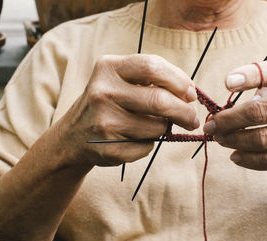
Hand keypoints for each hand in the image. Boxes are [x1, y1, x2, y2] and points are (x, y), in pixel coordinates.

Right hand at [57, 54, 199, 166]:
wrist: (74, 135)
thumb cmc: (110, 102)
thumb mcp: (122, 80)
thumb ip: (153, 80)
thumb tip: (191, 92)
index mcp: (109, 68)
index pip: (153, 67)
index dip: (179, 80)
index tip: (191, 94)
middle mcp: (103, 92)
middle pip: (160, 100)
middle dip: (185, 112)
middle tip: (192, 119)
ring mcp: (104, 121)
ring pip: (158, 127)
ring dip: (165, 128)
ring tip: (153, 126)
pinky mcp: (108, 147)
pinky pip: (147, 147)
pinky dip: (150, 144)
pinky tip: (135, 139)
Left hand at [204, 60, 266, 170]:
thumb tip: (233, 105)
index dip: (250, 76)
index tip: (227, 82)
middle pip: (260, 113)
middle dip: (228, 120)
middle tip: (211, 125)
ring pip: (263, 139)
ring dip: (234, 140)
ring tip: (219, 139)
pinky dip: (249, 160)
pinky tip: (236, 155)